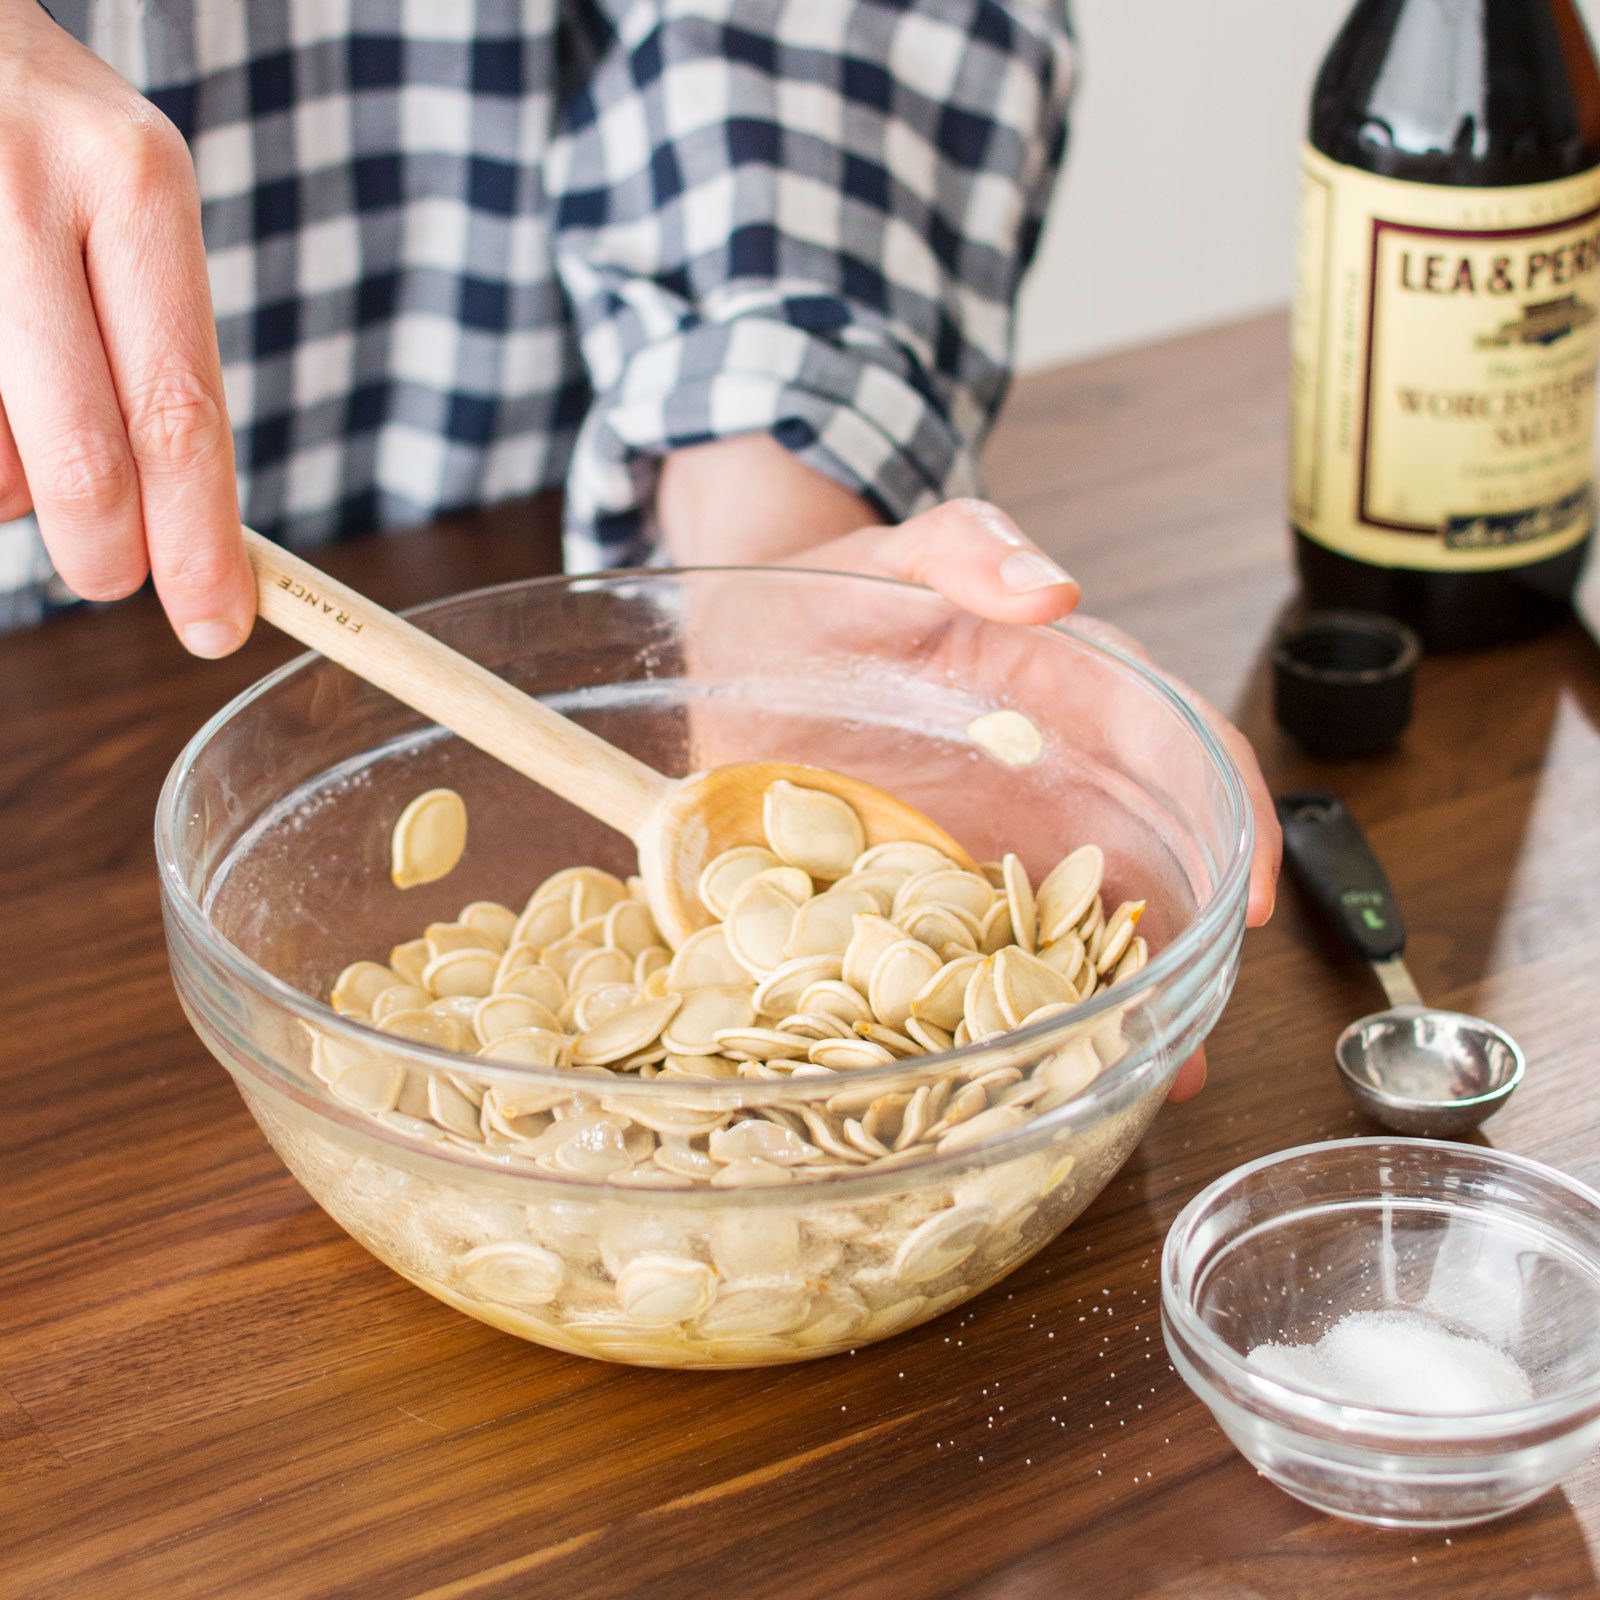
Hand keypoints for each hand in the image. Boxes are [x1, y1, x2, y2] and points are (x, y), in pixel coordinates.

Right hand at [0, 0, 252, 654]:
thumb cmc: (38, 140)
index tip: (220, 625)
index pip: (182, 412)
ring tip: (19, 413)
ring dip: (10, 488)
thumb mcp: (128, 203)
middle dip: (105, 554)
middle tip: (109, 576)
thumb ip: (154, 351)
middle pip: (86, 459)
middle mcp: (29, 189)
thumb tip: (172, 530)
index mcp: (136, 183)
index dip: (201, 543)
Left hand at [660, 441, 1281, 1100]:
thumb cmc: (827, 586)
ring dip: (1093, 998)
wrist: (735, 636)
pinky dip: (987, 1002)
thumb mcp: (895, 551)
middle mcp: (1032, 777)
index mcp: (1059, 690)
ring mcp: (972, 839)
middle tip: (1188, 1041)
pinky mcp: (908, 883)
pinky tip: (997, 1061)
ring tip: (1116, 1080)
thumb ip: (971, 548)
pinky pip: (961, 947)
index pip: (1172, 747)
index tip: (1255, 895)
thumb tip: (1055, 586)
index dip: (1229, 817)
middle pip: (1132, 862)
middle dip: (1169, 949)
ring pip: (1055, 923)